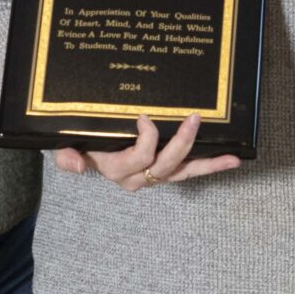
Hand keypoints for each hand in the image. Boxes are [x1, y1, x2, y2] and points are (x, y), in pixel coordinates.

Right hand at [52, 113, 241, 192]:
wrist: (79, 149)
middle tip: (194, 117)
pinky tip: (231, 160)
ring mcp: (153, 175)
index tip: (144, 115)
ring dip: (208, 164)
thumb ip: (66, 156)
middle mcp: (137, 177)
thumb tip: (74, 165)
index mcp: (116, 169)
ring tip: (232, 158)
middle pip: (165, 165)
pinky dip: (210, 166)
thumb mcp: (62, 147)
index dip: (147, 139)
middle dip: (183, 142)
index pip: (138, 157)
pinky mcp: (164, 171)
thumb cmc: (75, 143)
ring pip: (183, 173)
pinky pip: (188, 172)